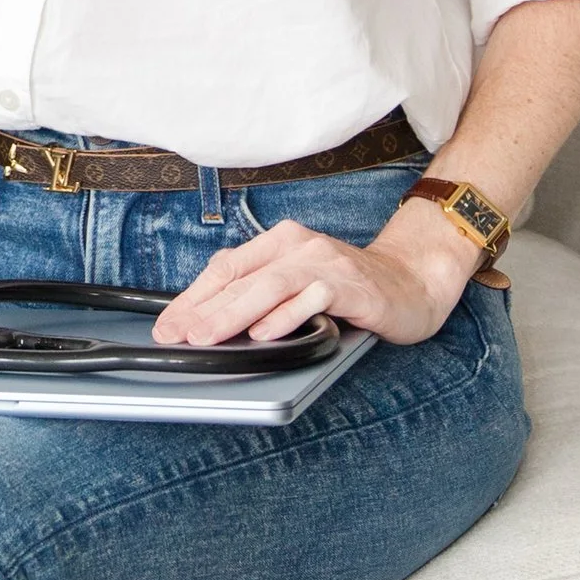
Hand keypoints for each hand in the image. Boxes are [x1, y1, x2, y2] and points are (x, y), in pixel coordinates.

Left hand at [152, 204, 476, 348]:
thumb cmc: (350, 289)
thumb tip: (209, 323)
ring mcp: (325, 261)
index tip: (167, 326)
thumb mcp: (298, 287)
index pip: (224, 268)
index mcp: (279, 242)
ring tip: (206, 337)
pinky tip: (264, 334)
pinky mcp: (350, 283)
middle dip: (202, 309)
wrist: (412, 283)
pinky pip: (312, 298)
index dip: (191, 298)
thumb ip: (260, 297)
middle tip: (175, 336)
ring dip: (232, 313)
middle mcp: (298, 245)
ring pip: (269, 285)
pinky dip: (286, 316)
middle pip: (240, 276)